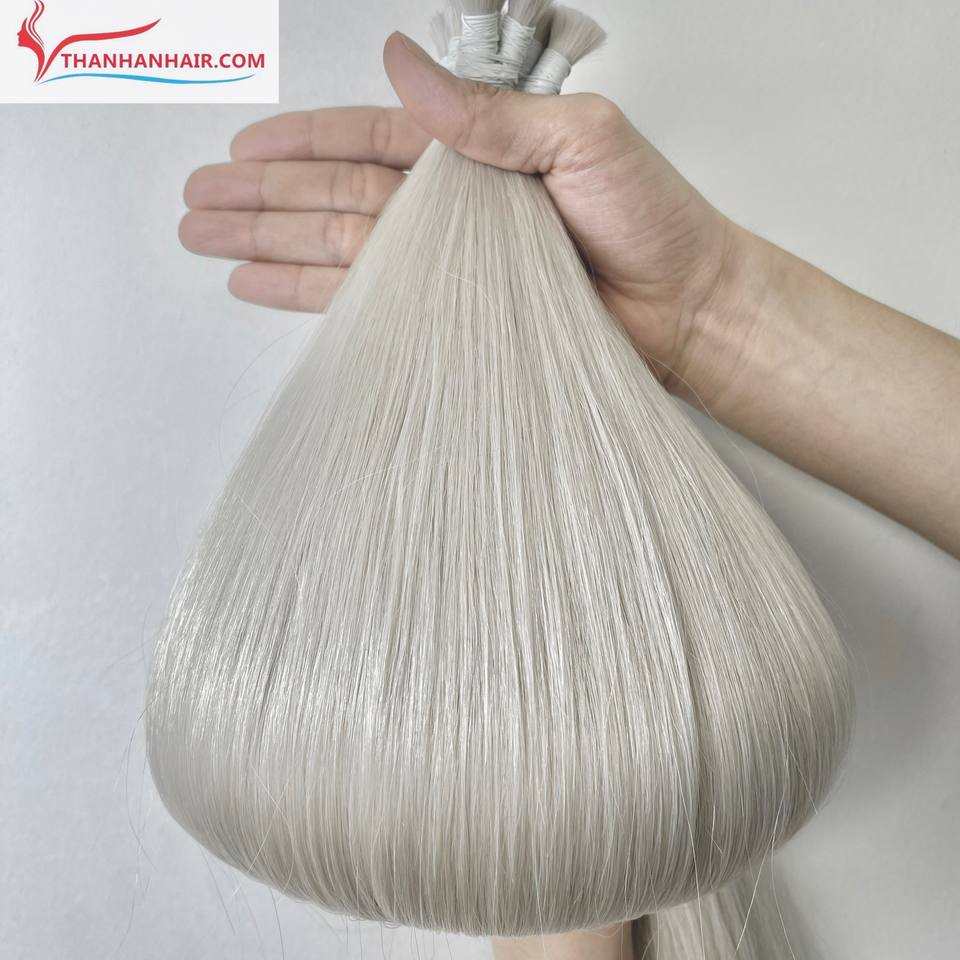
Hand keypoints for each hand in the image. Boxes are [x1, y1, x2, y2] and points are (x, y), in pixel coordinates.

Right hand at [179, 32, 755, 406]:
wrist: (684, 309)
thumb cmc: (651, 221)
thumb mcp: (579, 141)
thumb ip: (487, 114)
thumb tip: (399, 64)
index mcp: (475, 152)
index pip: (367, 140)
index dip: (298, 144)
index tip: (240, 152)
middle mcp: (451, 209)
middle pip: (333, 194)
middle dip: (262, 199)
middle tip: (195, 204)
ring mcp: (448, 265)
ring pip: (338, 247)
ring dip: (271, 244)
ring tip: (208, 241)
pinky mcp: (454, 316)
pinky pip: (371, 302)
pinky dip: (316, 295)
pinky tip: (267, 286)